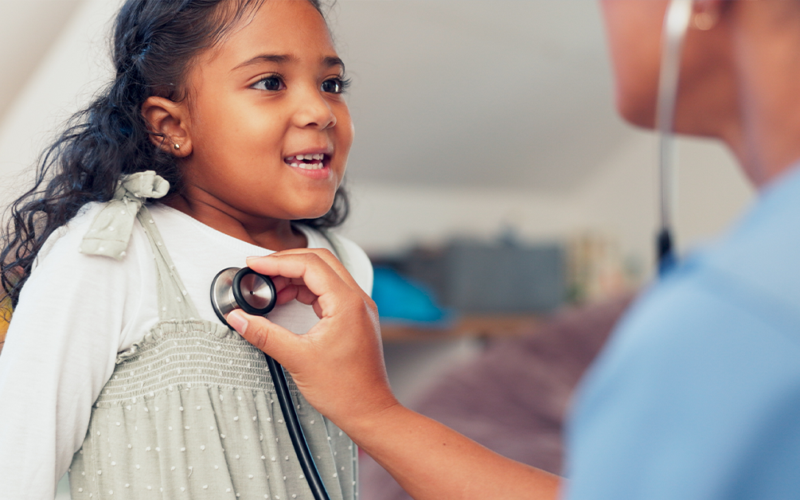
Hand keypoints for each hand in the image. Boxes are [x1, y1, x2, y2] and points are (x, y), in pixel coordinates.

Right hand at [226, 249, 399, 431]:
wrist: (369, 411)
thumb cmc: (346, 390)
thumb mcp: (297, 358)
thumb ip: (264, 334)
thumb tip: (239, 318)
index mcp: (347, 303)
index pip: (310, 265)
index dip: (278, 261)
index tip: (255, 264)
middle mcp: (357, 300)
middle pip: (319, 261)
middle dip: (286, 263)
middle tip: (259, 271)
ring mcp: (357, 308)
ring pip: (324, 275)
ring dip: (295, 277)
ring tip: (269, 290)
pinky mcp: (353, 318)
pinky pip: (328, 291)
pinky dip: (306, 291)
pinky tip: (287, 301)